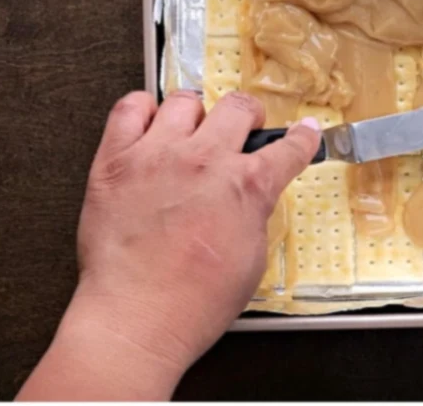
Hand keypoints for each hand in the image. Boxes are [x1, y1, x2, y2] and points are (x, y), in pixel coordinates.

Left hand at [18, 90, 320, 401]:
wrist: (135, 319)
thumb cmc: (192, 303)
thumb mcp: (251, 261)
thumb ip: (254, 214)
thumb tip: (252, 197)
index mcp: (246, 186)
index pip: (287, 148)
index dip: (301, 137)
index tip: (305, 130)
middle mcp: (205, 159)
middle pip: (238, 106)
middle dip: (248, 115)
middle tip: (242, 128)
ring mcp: (158, 154)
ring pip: (185, 101)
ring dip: (194, 116)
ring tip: (190, 132)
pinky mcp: (117, 159)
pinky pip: (130, 108)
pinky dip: (141, 111)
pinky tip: (148, 127)